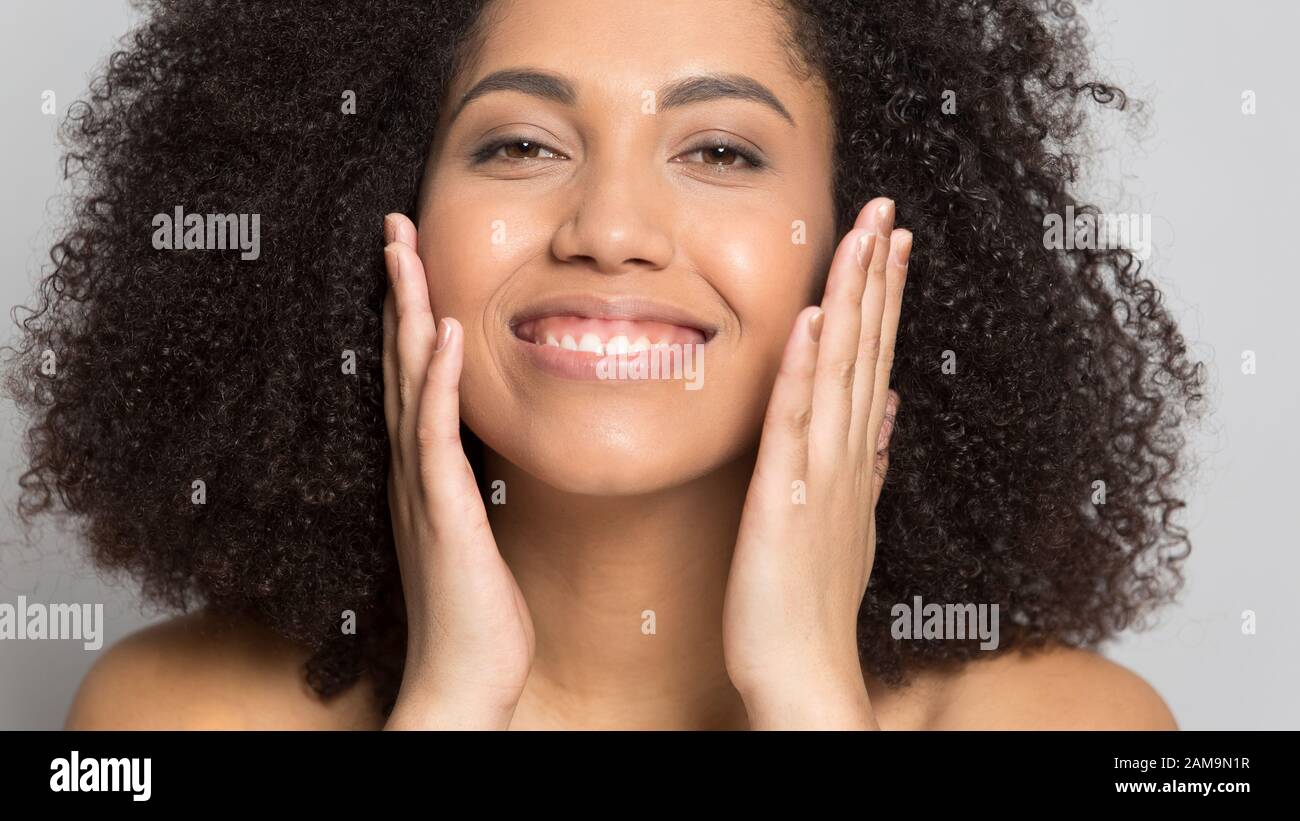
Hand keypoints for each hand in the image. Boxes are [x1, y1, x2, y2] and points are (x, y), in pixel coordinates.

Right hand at [380, 213, 534, 729]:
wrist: (464, 676)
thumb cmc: (477, 610)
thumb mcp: (476, 529)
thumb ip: (472, 482)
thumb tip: (484, 449)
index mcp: (423, 469)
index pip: (411, 374)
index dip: (410, 312)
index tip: (413, 256)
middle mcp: (411, 467)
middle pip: (398, 360)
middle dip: (397, 289)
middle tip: (393, 225)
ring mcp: (421, 486)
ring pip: (408, 381)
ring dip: (408, 311)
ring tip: (405, 248)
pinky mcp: (442, 509)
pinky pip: (437, 432)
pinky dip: (438, 379)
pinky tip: (448, 332)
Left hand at [723, 198, 909, 728]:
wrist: (804, 670)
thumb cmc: (813, 602)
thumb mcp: (848, 521)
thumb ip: (870, 462)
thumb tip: (889, 411)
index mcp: (856, 457)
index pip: (875, 360)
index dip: (884, 298)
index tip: (891, 242)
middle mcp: (847, 455)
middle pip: (867, 350)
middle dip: (878, 276)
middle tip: (888, 208)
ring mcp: (821, 473)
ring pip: (842, 371)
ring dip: (854, 300)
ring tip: (865, 235)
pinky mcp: (785, 497)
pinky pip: (796, 423)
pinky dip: (807, 370)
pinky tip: (816, 319)